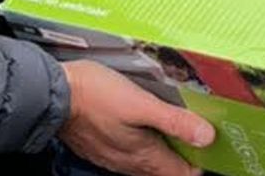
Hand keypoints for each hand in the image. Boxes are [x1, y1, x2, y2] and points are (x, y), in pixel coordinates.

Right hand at [59, 60, 213, 175]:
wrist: (53, 96)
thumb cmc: (95, 96)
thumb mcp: (142, 104)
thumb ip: (174, 121)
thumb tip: (207, 137)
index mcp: (145, 156)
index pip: (182, 173)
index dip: (200, 162)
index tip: (211, 144)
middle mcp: (130, 163)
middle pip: (166, 168)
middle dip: (183, 154)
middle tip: (196, 131)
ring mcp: (114, 157)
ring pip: (147, 161)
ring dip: (162, 147)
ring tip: (172, 125)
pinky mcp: (101, 147)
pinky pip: (129, 152)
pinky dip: (142, 142)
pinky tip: (141, 124)